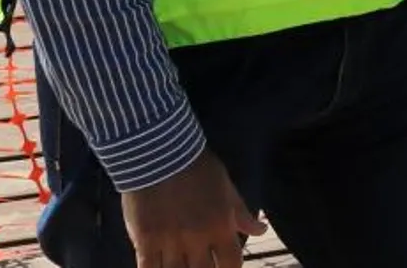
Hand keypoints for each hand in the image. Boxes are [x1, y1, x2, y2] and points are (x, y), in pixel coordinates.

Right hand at [122, 152, 264, 267]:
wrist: (160, 151)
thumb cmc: (197, 167)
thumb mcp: (225, 187)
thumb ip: (241, 213)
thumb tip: (261, 230)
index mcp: (221, 226)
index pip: (232, 263)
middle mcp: (197, 239)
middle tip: (200, 265)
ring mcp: (170, 241)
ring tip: (181, 266)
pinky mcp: (145, 239)